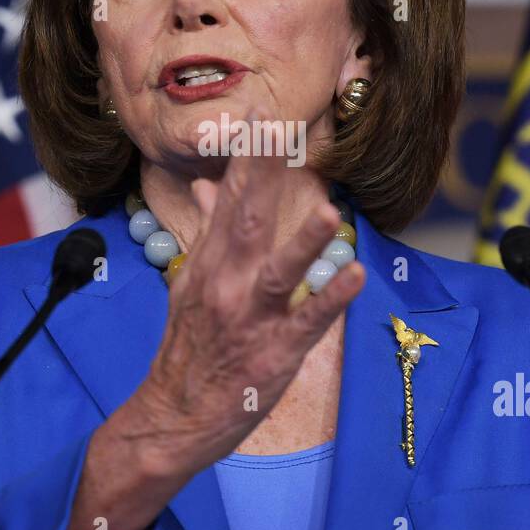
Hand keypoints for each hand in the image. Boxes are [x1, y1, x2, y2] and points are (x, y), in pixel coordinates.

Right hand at [131, 107, 364, 475]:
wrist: (174, 415)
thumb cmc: (190, 346)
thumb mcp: (191, 282)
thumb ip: (207, 231)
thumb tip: (205, 183)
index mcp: (209, 263)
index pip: (229, 199)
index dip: (247, 157)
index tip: (260, 113)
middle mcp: (226, 283)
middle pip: (247, 221)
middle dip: (264, 176)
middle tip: (281, 132)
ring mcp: (251, 318)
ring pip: (278, 272)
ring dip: (303, 241)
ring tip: (328, 210)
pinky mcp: (275, 352)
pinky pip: (308, 322)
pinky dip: (331, 300)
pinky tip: (355, 276)